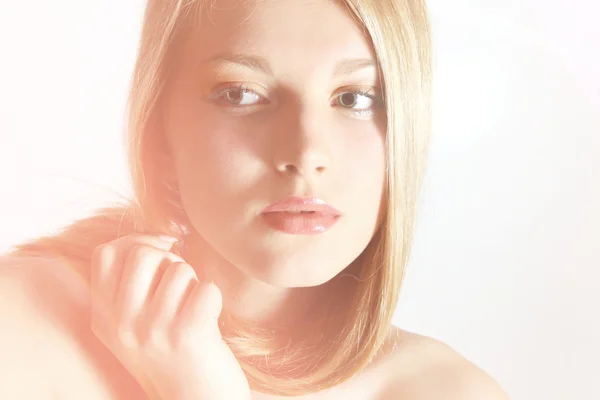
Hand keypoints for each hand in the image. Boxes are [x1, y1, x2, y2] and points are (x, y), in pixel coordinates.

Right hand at [90, 234, 250, 399]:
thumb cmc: (172, 353)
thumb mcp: (135, 324)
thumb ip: (131, 285)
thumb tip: (162, 237)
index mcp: (103, 318)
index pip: (104, 254)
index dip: (136, 241)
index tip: (161, 250)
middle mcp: (121, 325)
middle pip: (142, 254)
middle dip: (170, 261)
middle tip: (180, 286)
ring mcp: (152, 331)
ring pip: (179, 270)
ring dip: (193, 284)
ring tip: (192, 312)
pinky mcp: (186, 336)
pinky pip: (207, 288)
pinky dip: (214, 299)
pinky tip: (209, 322)